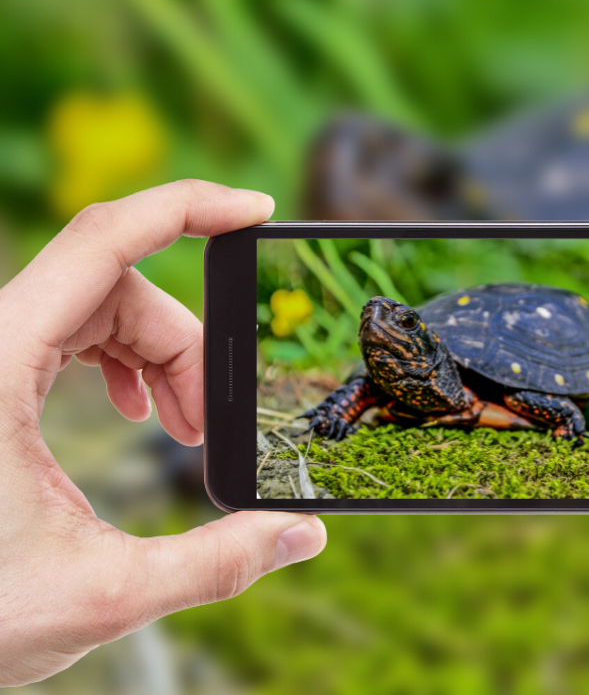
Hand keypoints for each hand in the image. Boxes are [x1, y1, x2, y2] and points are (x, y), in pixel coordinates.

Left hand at [0, 180, 325, 685]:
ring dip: (159, 355)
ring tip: (182, 426)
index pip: (105, 239)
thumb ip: (214, 564)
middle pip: (118, 286)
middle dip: (185, 345)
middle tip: (207, 426)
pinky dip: (123, 359)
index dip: (189, 207)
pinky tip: (138, 409)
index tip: (256, 210)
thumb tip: (305, 534)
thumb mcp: (102, 593)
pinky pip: (72, 331)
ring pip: (100, 306)